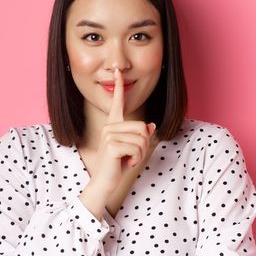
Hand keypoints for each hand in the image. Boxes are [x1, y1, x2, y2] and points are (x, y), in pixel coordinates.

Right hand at [90, 68, 157, 192]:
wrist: (104, 182)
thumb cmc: (117, 166)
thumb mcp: (132, 149)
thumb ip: (141, 136)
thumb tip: (151, 126)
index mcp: (113, 125)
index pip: (117, 103)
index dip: (119, 87)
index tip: (118, 72)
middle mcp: (109, 127)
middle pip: (142, 127)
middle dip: (143, 145)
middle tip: (132, 156)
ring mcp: (109, 135)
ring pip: (141, 139)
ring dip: (140, 154)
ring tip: (128, 160)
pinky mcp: (111, 145)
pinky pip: (136, 148)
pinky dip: (136, 159)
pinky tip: (126, 164)